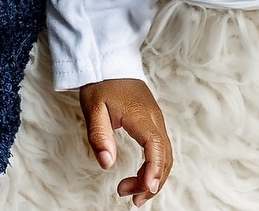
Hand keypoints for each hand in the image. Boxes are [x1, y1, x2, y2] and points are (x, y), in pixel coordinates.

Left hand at [79, 79, 172, 205]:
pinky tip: (141, 177)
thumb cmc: (101, 84)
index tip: (145, 188)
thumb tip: (106, 163)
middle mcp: (154, 119)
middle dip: (151, 181)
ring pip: (165, 155)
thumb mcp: (93, 108)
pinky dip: (154, 167)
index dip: (154, 169)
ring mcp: (156, 121)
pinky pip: (160, 149)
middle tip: (130, 197)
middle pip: (165, 156)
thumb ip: (99, 135)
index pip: (156, 146)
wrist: (109, 63)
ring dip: (153, 177)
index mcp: (141, 115)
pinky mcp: (153, 123)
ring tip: (132, 194)